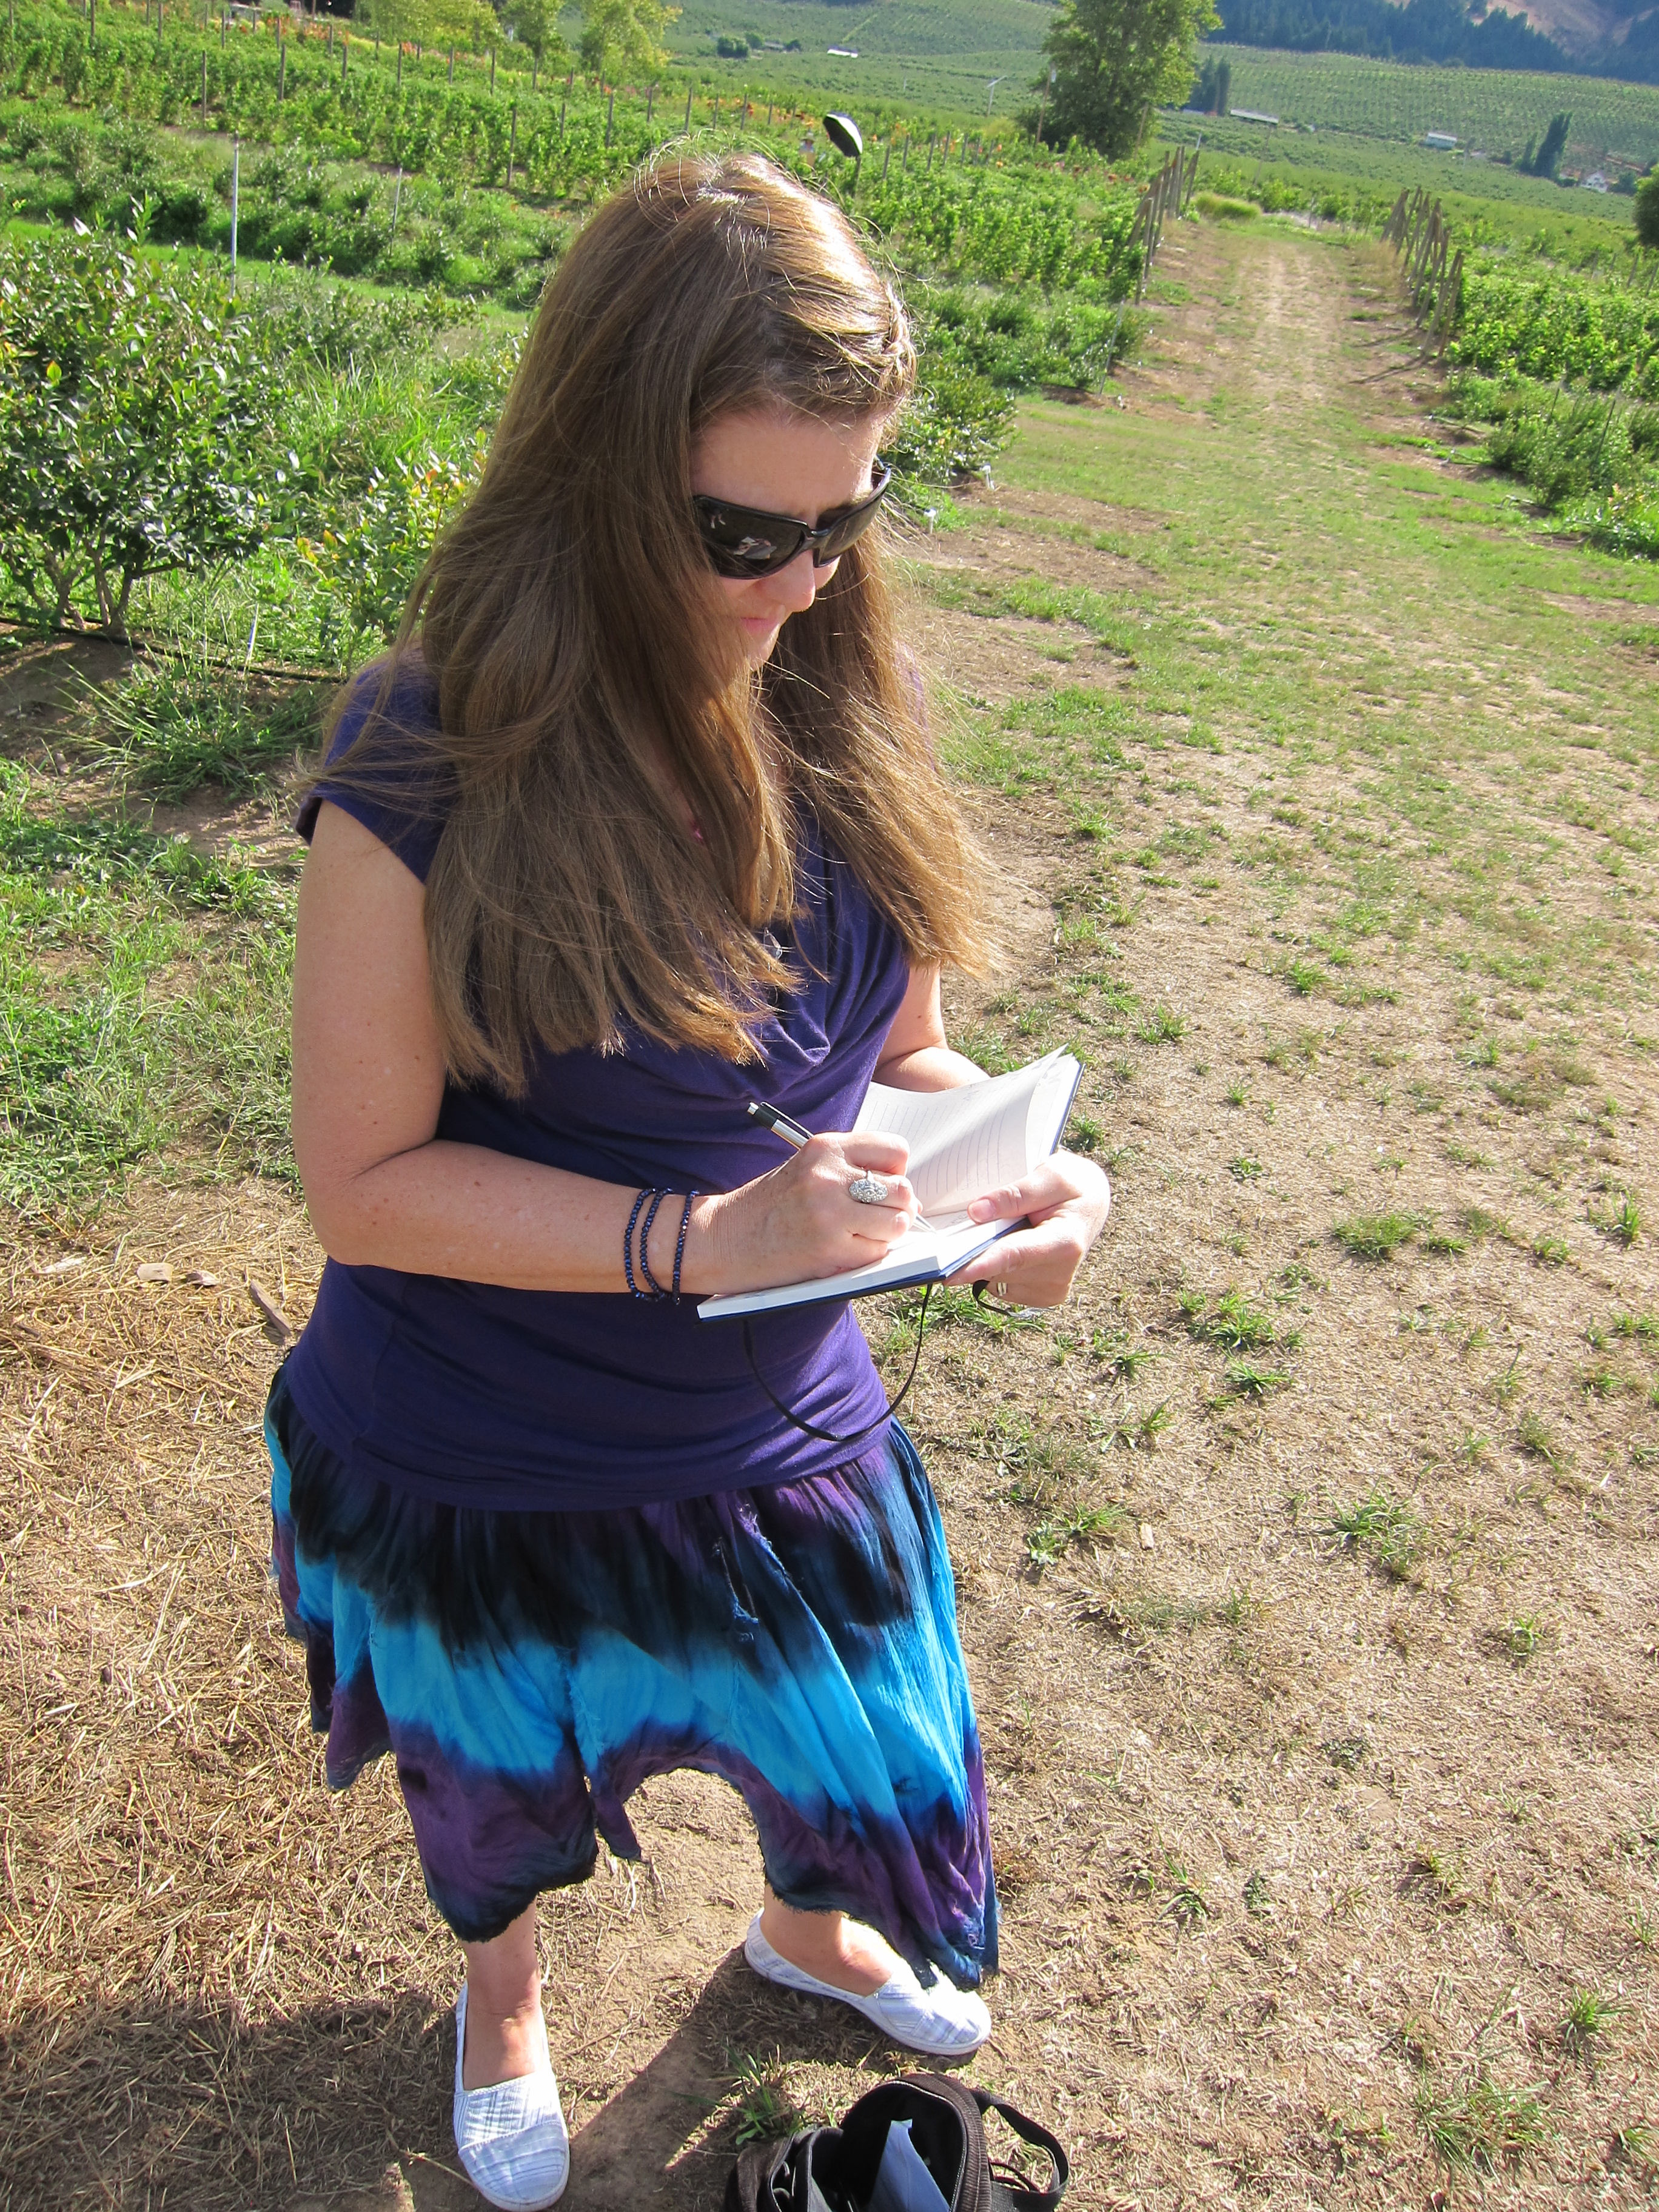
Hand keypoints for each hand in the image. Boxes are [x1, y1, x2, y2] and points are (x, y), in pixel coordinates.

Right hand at [680, 1133, 918, 1294]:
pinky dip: (869, 1254)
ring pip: (898, 1222)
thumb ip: (852, 1172)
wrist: (723, 1239)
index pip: (895, 1151)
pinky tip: (843, 1250)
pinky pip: (878, 1252)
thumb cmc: (768, 1205)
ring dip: (887, 1233)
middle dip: (896, 1206)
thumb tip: (911, 1199)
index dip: (895, 1172)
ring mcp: (831, 1214)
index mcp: (825, 1148)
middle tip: (875, 1216)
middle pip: (902, 1189)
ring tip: (860, 1234)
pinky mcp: (830, 1250)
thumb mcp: (808, 1170)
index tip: (882, 1185)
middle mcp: (830, 1176)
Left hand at [942, 1151, 1110, 1308]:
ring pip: (996, 1279)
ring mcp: (1050, 1290)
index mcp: (1065, 1243)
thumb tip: (976, 1213)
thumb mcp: (1051, 1175)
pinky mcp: (1042, 1296)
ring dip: (988, 1257)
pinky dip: (996, 1267)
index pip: (1014, 1256)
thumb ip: (1015, 1194)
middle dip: (977, 1251)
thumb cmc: (1072, 1186)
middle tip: (969, 1228)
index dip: (979, 1265)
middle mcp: (1059, 1274)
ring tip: (1008, 1230)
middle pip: (1000, 1269)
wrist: (1091, 1206)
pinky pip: (1001, 1285)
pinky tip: (1011, 1245)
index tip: (949, 1274)